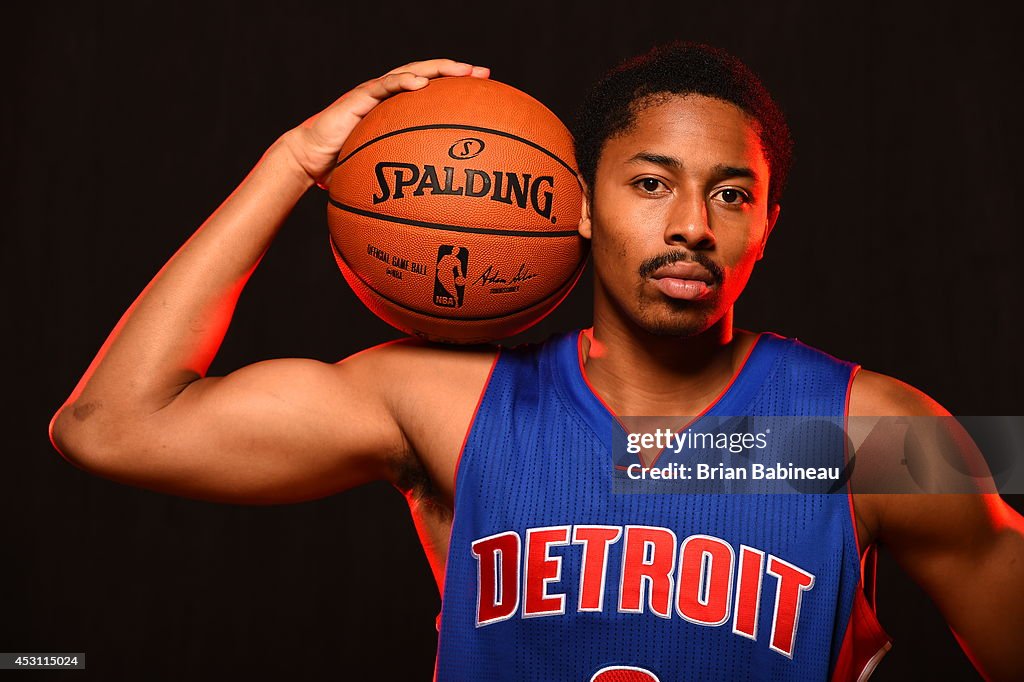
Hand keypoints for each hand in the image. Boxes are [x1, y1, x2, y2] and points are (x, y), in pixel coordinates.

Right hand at [282, 59, 489, 188]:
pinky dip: (403, 81)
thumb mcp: (385, 174)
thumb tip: (439, 211)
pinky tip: (421, 83)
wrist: (312, 159)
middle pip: (429, 76)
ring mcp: (375, 93)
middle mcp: (390, 98)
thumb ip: (409, 182)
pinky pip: (384, 85)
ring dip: (437, 69)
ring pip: (411, 72)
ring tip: (460, 70)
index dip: (458, 89)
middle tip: (484, 74)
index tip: (486, 91)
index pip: (434, 93)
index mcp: (399, 110)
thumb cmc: (347, 168)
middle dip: (457, 72)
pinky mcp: (359, 96)